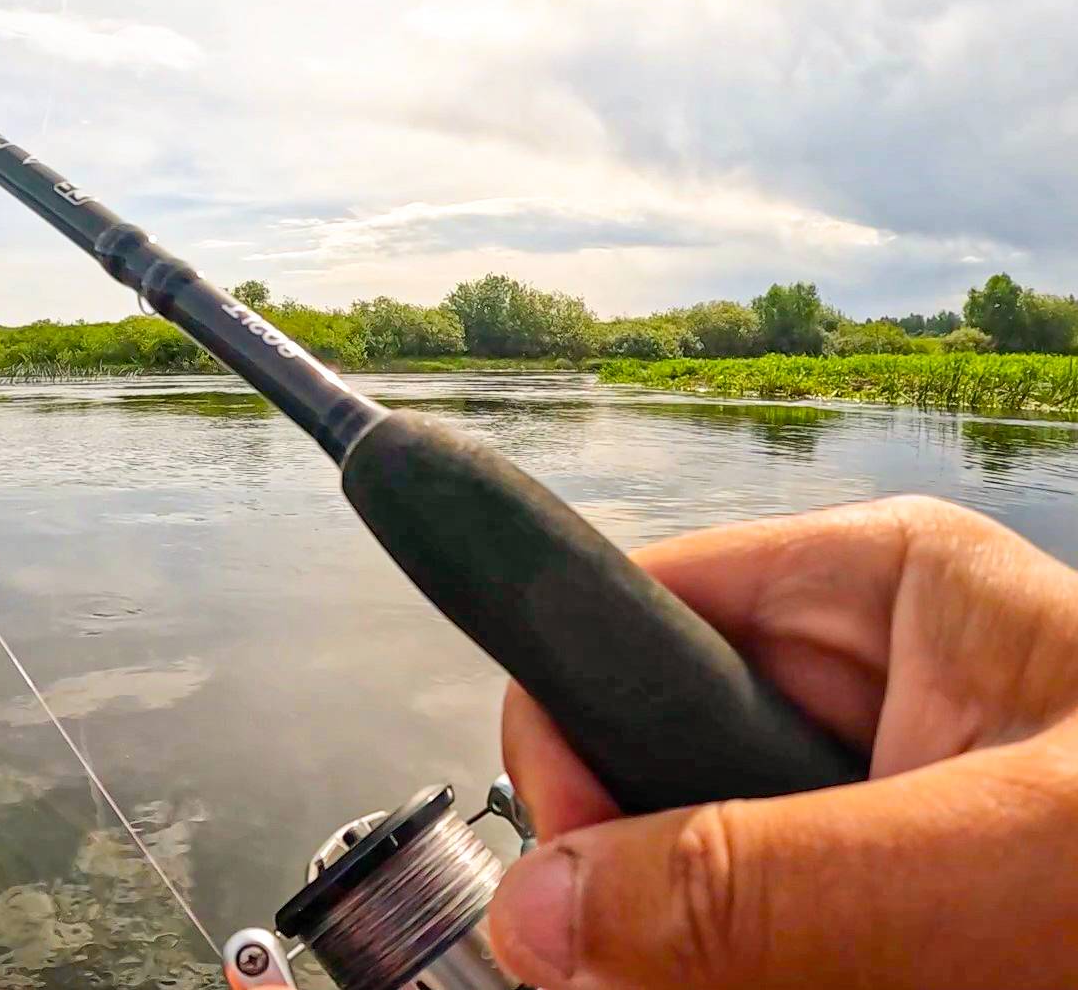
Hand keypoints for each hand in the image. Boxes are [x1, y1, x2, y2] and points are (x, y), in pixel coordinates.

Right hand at [486, 495, 1077, 989]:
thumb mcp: (1001, 861)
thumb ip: (764, 879)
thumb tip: (542, 906)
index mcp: (878, 592)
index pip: (630, 614)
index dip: (573, 734)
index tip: (583, 872)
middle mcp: (861, 690)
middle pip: (644, 768)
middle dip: (645, 885)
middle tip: (689, 972)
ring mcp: (868, 808)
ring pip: (685, 884)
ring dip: (699, 959)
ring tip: (808, 983)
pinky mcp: (884, 915)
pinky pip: (745, 955)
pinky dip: (748, 983)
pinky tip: (807, 989)